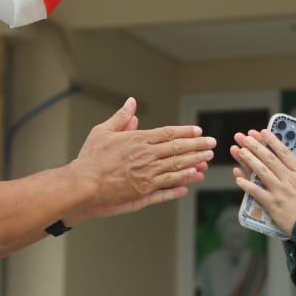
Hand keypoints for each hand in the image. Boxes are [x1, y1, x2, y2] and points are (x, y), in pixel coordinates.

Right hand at [73, 98, 214, 206]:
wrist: (83, 183)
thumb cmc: (90, 157)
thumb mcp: (103, 131)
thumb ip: (121, 118)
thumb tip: (132, 103)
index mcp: (138, 140)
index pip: (168, 134)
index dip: (185, 132)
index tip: (198, 131)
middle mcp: (146, 157)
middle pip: (177, 150)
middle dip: (197, 146)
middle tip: (212, 144)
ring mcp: (147, 175)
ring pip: (177, 168)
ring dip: (194, 163)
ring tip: (207, 160)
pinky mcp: (143, 192)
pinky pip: (167, 187)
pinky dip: (181, 183)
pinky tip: (192, 179)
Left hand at [230, 130, 295, 234]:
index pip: (285, 152)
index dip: (272, 141)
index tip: (263, 132)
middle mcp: (290, 179)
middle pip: (269, 159)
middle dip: (256, 146)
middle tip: (245, 138)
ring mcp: (280, 192)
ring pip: (261, 172)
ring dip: (249, 160)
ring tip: (239, 151)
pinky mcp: (273, 205)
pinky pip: (257, 193)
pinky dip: (247, 185)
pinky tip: (238, 178)